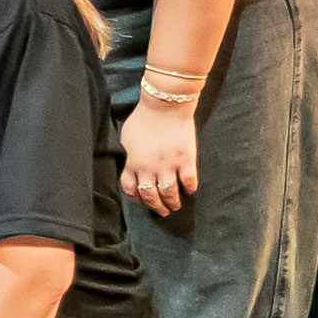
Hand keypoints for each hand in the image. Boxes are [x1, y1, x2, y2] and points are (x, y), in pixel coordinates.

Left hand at [120, 94, 201, 215]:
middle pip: (151, 196)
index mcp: (134, 163)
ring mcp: (169, 165)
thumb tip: (131, 164)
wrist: (165, 106)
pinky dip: (190, 188)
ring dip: (172, 203)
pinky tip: (190, 190)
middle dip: (156, 207)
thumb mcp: (127, 138)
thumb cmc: (144, 118)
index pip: (131, 189)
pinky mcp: (186, 160)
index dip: (136, 200)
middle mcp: (150, 168)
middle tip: (161, 212)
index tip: (142, 202)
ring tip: (175, 207)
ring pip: (169, 193)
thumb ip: (130, 154)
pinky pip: (189, 181)